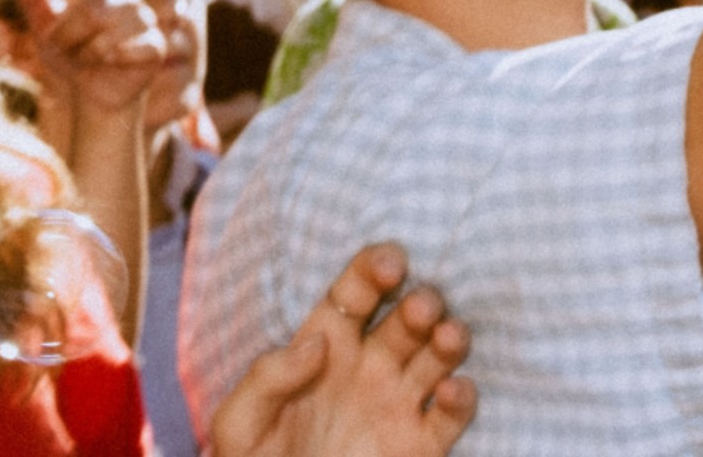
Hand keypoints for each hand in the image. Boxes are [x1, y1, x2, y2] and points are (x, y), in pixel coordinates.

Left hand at [6, 0, 171, 133]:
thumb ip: (35, 0)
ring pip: (108, 32)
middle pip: (92, 11)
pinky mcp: (155, 47)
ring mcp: (146, 23)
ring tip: (86, 60)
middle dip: (69, 36)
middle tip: (67, 50)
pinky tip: (109, 66)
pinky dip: (111, 61)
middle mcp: (129, 0)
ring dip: (87, 52)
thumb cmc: (69, 57)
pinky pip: (130, 49)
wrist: (89, 94)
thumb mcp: (46, 30)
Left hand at [207, 244, 476, 456]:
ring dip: (451, 339)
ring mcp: (398, 403)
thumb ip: (267, 377)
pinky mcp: (420, 445)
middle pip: (407, 317)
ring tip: (447, 338)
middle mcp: (369, 367)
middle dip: (421, 303)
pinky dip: (462, 398)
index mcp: (326, 347)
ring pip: (439, 355)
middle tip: (420, 310)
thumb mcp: (239, 422)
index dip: (375, 268)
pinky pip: (452, 416)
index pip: (356, 292)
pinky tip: (452, 391)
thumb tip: (317, 343)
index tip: (391, 263)